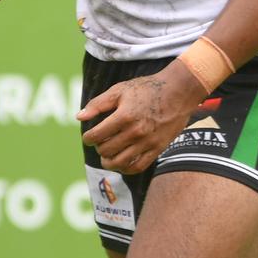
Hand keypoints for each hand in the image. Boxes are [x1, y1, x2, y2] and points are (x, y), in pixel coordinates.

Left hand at [78, 59, 205, 174]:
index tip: (88, 136)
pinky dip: (125, 169)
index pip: (97, 135)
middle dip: (99, 147)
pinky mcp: (157, 149)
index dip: (88, 138)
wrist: (178, 92)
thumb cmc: (147, 89)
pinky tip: (121, 163)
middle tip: (99, 142)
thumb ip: (98, 104)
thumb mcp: (120, 89)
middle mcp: (135, 132)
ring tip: (106, 156)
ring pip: (120, 163)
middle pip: (107, 150)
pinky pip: (138, 167)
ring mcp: (147, 143)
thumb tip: (79, 117)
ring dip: (108, 161)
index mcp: (124, 116)